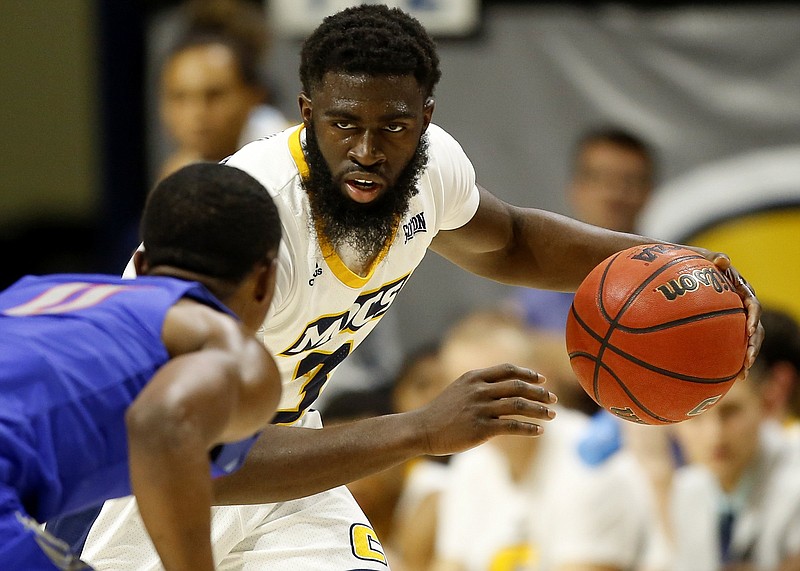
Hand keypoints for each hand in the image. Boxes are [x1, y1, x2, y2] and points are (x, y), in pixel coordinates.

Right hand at [411, 363, 556, 455]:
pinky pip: (512, 426)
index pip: (508, 369)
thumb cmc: (442, 411)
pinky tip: (539, 431)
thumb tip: (506, 387)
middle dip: (539, 393)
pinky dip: (529, 428)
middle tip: (553, 399)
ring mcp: (480, 409)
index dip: (528, 373)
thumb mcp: (459, 389)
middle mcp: (479, 390)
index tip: (542, 380)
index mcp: (474, 377)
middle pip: (518, 386)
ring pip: (519, 406)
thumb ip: (480, 385)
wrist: (423, 429)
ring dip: (539, 410)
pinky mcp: (481, 428)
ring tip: (552, 415)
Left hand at [695, 248, 764, 373]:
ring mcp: (737, 319)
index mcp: (742, 290)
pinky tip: (731, 377)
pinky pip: (736, 345)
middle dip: (754, 345)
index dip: (754, 317)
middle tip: (747, 359)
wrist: (687, 272)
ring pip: (749, 340)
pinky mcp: (729, 329)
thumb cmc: (696, 264)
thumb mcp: (703, 258)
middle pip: (756, 328)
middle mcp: (744, 306)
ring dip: (748, 356)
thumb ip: (713, 258)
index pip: (753, 305)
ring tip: (742, 373)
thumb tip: (723, 260)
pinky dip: (735, 360)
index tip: (749, 329)